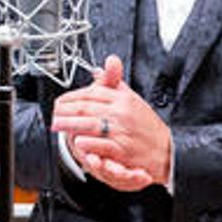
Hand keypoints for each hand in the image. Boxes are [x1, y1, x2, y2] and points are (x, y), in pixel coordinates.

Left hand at [50, 54, 170, 190]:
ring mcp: (122, 130)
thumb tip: (98, 71)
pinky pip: (101, 143)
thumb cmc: (148, 127)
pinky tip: (76, 141)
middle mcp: (122, 112)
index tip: (61, 101)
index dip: (73, 96)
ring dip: (70, 124)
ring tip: (57, 125)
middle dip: (66, 110)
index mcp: (124, 99)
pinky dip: (87, 142)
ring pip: (90, 124)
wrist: (167, 151)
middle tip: (54, 113)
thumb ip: (115, 85)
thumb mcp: (134, 100)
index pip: (92, 92)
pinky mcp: (123, 149)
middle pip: (87, 106)